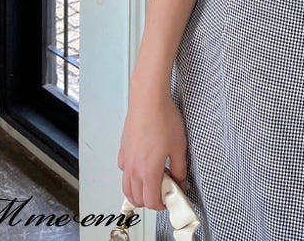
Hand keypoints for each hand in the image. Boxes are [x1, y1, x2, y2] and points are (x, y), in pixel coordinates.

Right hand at [118, 91, 187, 209]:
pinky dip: (131, 176)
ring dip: (138, 192)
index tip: (170, 198)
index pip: (151, 202)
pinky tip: (143, 165)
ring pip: (126, 187)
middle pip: (135, 199)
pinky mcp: (123, 149)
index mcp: (148, 171)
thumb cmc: (164, 118)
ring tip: (153, 181)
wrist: (149, 99)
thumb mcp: (179, 146)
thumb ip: (179, 169)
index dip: (161, 205)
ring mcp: (126, 159)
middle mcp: (133, 169)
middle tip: (163, 191)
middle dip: (149, 201)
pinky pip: (123, 171)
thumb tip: (180, 181)